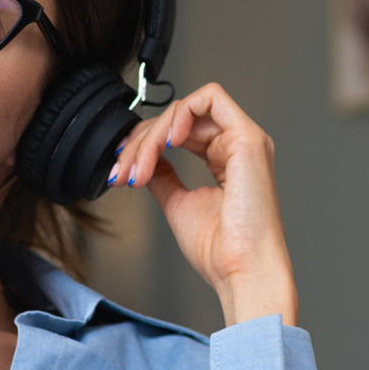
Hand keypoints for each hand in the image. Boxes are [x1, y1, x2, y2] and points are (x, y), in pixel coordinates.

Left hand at [110, 82, 298, 327]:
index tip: (120, 168)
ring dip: (152, 134)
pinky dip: (180, 113)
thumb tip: (146, 159)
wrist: (241, 271)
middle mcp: (237, 146)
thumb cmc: (221, 251)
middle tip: (122, 171)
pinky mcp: (248, 138)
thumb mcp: (178, 204)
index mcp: (226, 159)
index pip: (180, 131)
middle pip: (179, 119)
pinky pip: (210, 99)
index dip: (145, 142)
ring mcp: (244, 139)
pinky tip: (166, 141)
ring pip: (187, 109)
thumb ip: (163, 176)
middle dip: (141, 141)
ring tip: (138, 168)